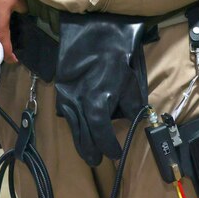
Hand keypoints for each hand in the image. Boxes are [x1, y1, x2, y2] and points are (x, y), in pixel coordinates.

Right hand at [54, 13, 147, 165]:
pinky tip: (79, 130)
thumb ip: (133, 107)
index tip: (116, 153)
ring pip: (74, 129)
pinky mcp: (61, 93)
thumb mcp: (129, 84)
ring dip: (81, 143)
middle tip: (98, 160)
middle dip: (92, 150)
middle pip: (85, 137)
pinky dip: (74, 126)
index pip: (101, 135)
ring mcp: (67, 100)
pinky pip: (67, 116)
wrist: (92, 37)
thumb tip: (137, 122)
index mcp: (96, 105)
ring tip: (88, 153)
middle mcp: (79, 106)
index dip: (109, 146)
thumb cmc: (114, 59)